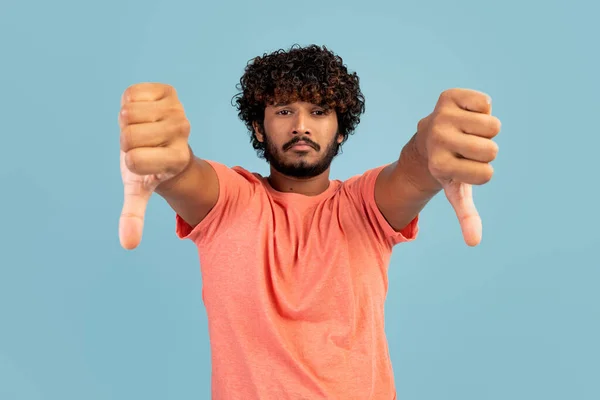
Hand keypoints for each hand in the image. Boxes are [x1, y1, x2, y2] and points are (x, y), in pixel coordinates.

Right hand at [118, 83, 191, 249]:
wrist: (163, 140)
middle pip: (128, 136)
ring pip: (128, 113)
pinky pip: (131, 94)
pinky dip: (129, 103)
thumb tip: (128, 246)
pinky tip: (143, 112)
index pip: (134, 161)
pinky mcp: (169, 92)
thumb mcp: (140, 190)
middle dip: (125, 140)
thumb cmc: (150, 167)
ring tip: (143, 129)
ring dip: (127, 121)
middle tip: (141, 144)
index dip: (129, 161)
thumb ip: (133, 216)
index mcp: (178, 160)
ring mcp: (178, 111)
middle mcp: (183, 135)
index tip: (143, 161)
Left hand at [417, 88, 500, 245]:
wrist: (425, 141)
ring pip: (493, 126)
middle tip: (464, 149)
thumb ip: (466, 216)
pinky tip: (464, 115)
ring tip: (464, 133)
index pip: (487, 175)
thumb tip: (474, 243)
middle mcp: (437, 140)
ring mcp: (441, 116)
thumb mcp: (456, 192)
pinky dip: (482, 109)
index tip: (462, 167)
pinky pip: (486, 103)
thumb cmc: (447, 168)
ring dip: (484, 130)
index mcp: (439, 166)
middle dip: (485, 151)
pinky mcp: (448, 97)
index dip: (481, 172)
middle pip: (492, 150)